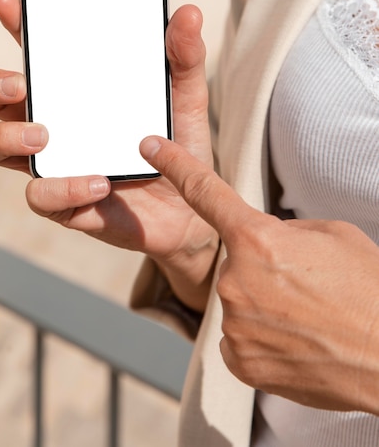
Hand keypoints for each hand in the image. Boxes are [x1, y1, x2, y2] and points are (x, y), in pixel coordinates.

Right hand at [0, 0, 217, 310]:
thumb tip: (188, 13)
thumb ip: (184, 58)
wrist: (190, 208)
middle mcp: (52, 121)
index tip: (10, 2)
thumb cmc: (179, 146)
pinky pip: (40, 195)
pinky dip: (64, 187)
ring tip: (43, 136)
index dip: (17, 25)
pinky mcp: (62, 201)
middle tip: (20, 85)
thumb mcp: (186, 98)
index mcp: (74, 89)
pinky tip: (99, 182)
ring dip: (6, 137)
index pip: (35, 52)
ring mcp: (52, 161)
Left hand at [140, 136, 378, 412]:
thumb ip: (283, 230)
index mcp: (258, 239)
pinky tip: (293, 341)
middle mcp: (236, 280)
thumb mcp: (331, 236)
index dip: (175, 164)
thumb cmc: (368, 290)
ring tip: (306, 317)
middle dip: (261, 267)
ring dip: (264, 304)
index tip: (149, 146)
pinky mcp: (238, 360)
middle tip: (304, 285)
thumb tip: (263, 239)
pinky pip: (237, 337)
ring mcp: (234, 323)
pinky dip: (260, 337)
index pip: (205, 192)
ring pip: (238, 301)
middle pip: (235, 262)